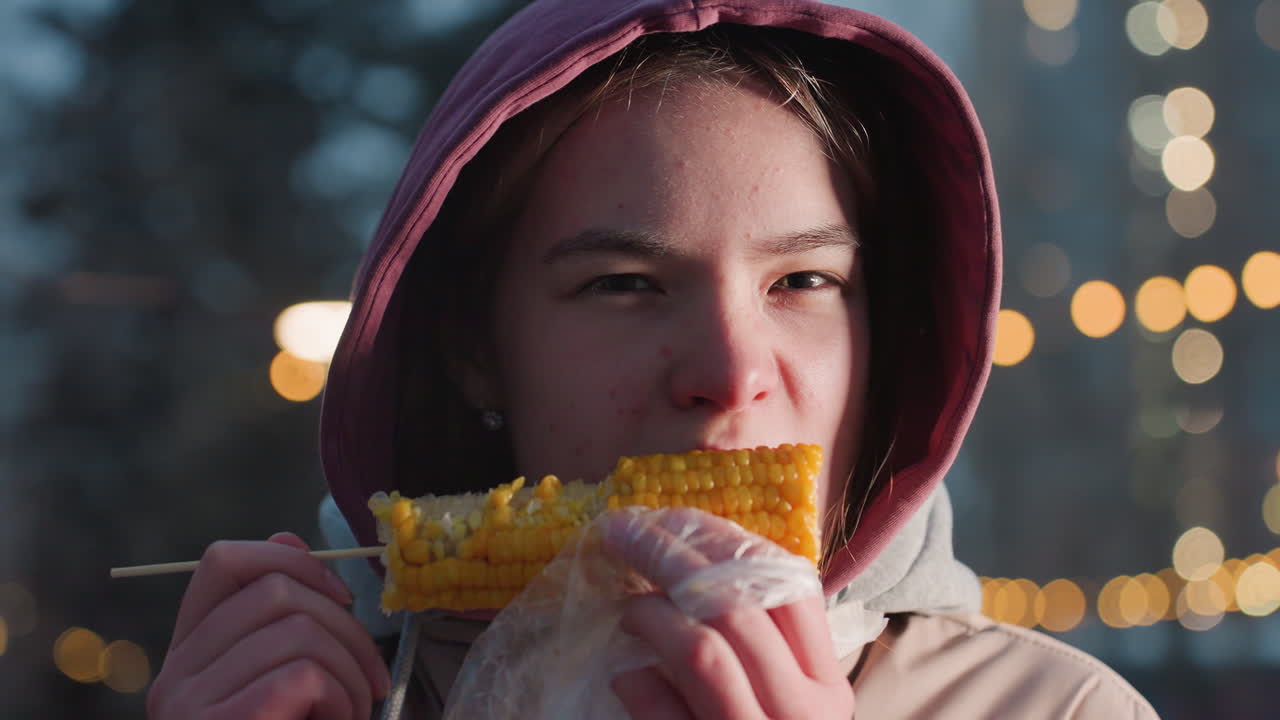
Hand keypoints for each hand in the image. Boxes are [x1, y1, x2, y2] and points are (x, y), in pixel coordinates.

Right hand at [147, 533, 390, 719]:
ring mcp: (189, 704)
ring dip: (352, 670)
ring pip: (298, 629)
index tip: (338, 596)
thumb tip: (291, 538)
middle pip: (275, 591)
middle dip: (347, 629)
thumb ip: (281, 619)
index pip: (222, 562)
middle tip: (370, 680)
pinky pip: (303, 674)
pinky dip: (341, 696)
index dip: (289, 559)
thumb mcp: (282, 679)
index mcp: (189, 654)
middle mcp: (175, 674)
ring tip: (355, 711)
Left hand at [604, 509, 853, 719]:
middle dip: (670, 554)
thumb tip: (695, 563)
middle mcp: (805, 715)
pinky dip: (638, 687)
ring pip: (704, 649)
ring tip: (627, 610)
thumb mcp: (784, 708)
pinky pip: (662, 713)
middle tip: (622, 530)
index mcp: (827, 689)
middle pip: (738, 604)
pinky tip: (627, 682)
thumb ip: (759, 650)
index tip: (678, 516)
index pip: (789, 585)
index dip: (728, 542)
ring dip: (652, 615)